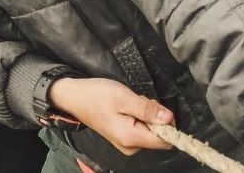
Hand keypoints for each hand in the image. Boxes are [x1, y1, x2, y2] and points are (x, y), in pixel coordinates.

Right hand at [48, 77, 173, 154]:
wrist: (74, 97)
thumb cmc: (96, 95)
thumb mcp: (125, 98)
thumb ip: (148, 110)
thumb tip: (170, 119)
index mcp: (131, 138)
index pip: (165, 141)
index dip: (168, 124)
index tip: (157, 108)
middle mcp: (130, 146)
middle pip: (159, 136)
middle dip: (154, 116)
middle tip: (138, 101)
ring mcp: (126, 143)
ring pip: (151, 131)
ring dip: (146, 114)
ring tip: (129, 102)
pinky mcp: (123, 137)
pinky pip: (142, 129)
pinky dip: (139, 116)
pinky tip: (127, 106)